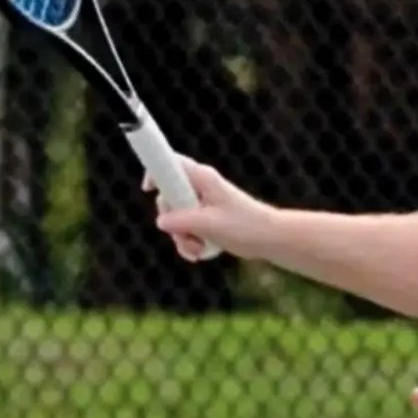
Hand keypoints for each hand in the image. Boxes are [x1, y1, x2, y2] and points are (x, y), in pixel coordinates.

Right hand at [148, 159, 275, 261]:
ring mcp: (203, 203)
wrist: (270, 239)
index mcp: (202, 178)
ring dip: (183, 238)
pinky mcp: (207, 218)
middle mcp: (201, 187)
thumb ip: (182, 221)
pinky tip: (200, 254)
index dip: (155, 172)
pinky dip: (190, 242)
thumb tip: (161, 221)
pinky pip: (188, 228)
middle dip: (172, 223)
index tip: (147, 188)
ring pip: (177, 218)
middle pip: (168, 198)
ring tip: (198, 251)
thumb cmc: (246, 226)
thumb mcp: (210, 225)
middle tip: (185, 236)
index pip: (171, 163)